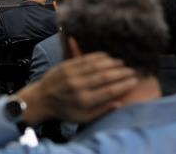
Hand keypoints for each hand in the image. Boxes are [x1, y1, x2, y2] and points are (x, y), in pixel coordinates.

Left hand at [17, 52, 137, 124]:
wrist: (41, 99)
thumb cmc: (65, 111)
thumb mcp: (83, 118)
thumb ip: (101, 111)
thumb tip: (119, 103)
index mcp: (83, 101)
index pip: (109, 91)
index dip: (124, 85)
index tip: (134, 81)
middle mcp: (77, 86)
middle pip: (105, 76)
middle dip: (121, 72)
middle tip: (132, 71)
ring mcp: (71, 74)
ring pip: (96, 65)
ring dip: (112, 62)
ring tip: (122, 63)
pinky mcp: (66, 65)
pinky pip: (85, 58)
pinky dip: (98, 56)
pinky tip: (108, 56)